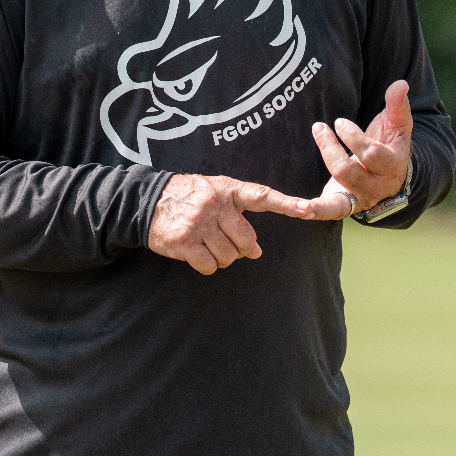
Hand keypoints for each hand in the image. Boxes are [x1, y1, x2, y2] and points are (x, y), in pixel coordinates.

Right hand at [147, 174, 313, 274]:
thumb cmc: (187, 197)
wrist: (146, 200)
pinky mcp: (185, 242)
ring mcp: (199, 223)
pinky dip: (206, 266)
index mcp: (227, 189)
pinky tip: (195, 254)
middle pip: (247, 240)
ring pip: (229, 256)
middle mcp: (215, 204)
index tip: (308, 209)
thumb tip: (257, 251)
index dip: (287, 204)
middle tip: (225, 243)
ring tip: (207, 246)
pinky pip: (209, 266)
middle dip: (240, 249)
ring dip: (222, 258)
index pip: (262, 195)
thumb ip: (238, 218)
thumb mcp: (214, 194)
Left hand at [304, 80, 412, 220]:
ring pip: (337, 200)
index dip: (354, 138)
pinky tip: (295, 209)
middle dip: (330, 150)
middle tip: (320, 128)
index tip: (339, 121)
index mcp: (391, 165)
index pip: (372, 155)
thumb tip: (400, 84)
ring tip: (297, 194)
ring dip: (314, 196)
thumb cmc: (391, 145)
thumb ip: (397, 106)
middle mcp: (375, 187)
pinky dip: (312, 211)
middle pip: (348, 172)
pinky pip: (327, 212)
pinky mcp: (342, 205)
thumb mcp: (398, 126)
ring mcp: (359, 199)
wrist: (390, 178)